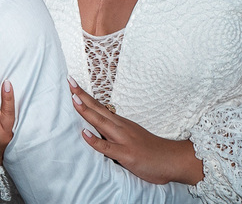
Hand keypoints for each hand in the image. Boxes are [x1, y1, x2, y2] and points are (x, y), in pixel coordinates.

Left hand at [68, 77, 203, 185]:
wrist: (172, 159)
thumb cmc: (152, 151)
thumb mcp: (131, 137)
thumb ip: (116, 134)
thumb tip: (100, 132)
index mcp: (121, 124)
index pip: (100, 107)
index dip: (86, 96)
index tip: (74, 84)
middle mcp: (121, 127)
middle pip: (98, 109)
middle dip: (82, 96)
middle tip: (69, 81)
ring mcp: (124, 140)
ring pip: (101, 123)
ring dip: (86, 111)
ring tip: (74, 99)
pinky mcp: (126, 154)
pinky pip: (107, 147)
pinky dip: (94, 140)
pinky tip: (84, 134)